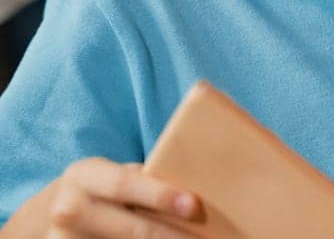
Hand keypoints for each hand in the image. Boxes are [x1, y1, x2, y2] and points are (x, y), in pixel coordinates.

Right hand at [43, 157, 199, 237]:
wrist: (63, 210)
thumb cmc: (108, 187)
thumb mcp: (116, 174)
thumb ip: (146, 179)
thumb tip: (197, 192)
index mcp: (83, 176)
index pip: (125, 185)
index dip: (160, 195)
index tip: (194, 205)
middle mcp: (67, 209)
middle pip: (132, 228)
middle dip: (172, 235)